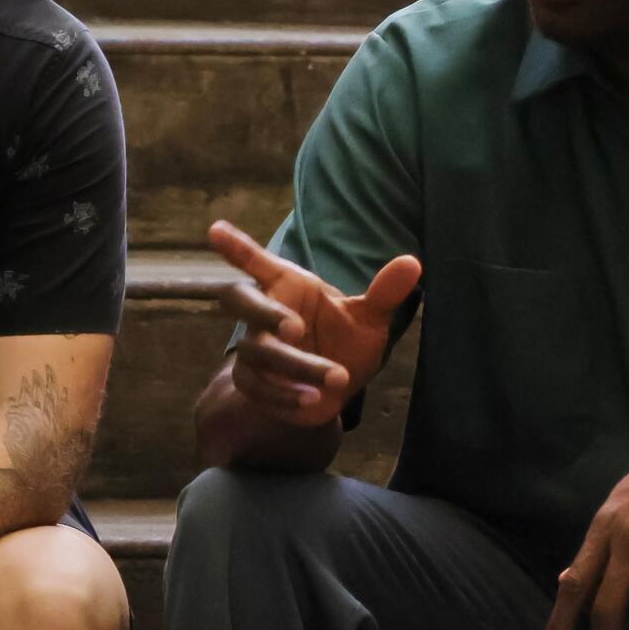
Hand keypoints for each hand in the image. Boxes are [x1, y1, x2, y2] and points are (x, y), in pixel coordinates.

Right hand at [209, 220, 420, 427]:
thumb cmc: (346, 342)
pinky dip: (285, 394)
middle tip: (296, 327)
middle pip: (238, 299)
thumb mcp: (370, 318)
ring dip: (295, 366)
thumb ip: (384, 293)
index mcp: (286, 285)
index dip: (236, 247)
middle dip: (262, 312)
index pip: (256, 262)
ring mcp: (252, 348)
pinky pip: (256, 386)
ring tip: (336, 377)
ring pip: (256, 351)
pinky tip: (313, 400)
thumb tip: (413, 263)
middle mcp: (263, 312)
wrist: (336, 388)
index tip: (215, 229)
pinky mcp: (251, 381)